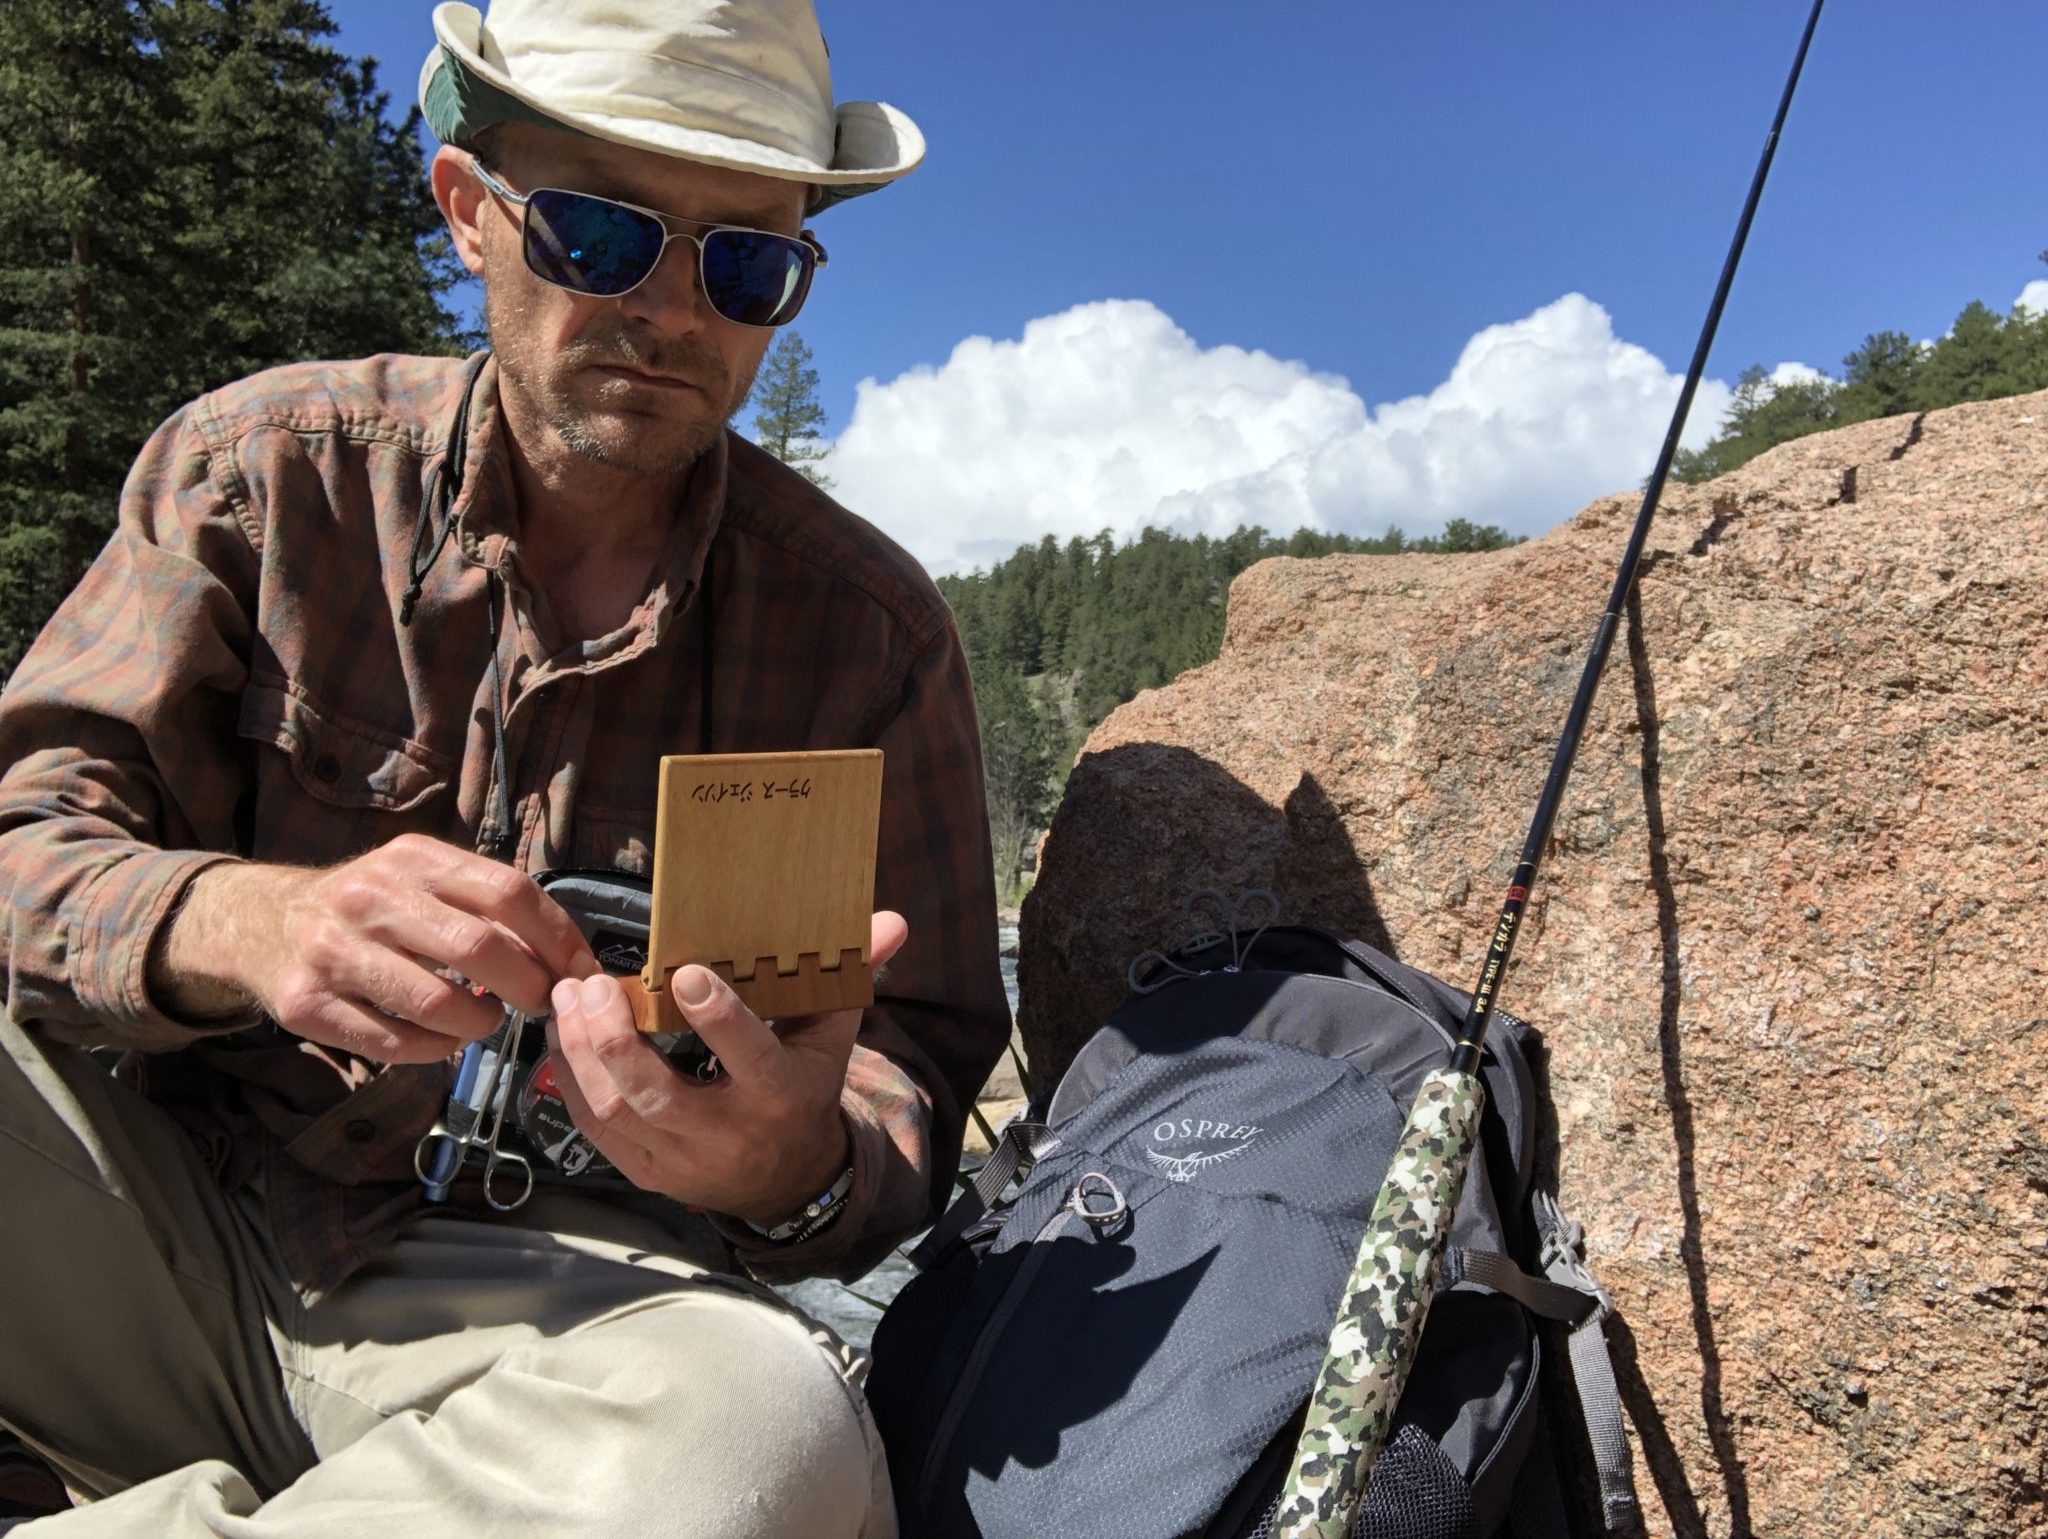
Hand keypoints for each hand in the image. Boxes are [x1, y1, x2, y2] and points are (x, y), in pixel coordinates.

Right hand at [157, 834, 595, 1062]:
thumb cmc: (370, 908)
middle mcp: (370, 897)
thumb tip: (570, 957)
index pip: (510, 893)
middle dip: (528, 987)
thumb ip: (487, 905)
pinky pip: (392, 1044)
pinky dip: (431, 1050)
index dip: (559, 938)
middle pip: (480, 948)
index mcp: (413, 858)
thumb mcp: (422, 879)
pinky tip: (437, 1039)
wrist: (260, 922)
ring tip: (483, 1022)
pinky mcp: (304, 1004)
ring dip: (479, 1026)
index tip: (583, 972)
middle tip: (540, 1005)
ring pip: (438, 1004)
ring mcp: (332, 951)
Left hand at [544, 911, 909, 1226]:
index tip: (685, 973)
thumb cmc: (803, 1088)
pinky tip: (562, 1035)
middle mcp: (726, 1136)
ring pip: (616, 1112)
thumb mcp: (831, 1036)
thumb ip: (851, 974)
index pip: (750, 1058)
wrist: (785, 1181)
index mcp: (780, 1096)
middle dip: (618, 1038)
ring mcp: (679, 1160)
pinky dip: (571, 1080)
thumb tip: (894, 918)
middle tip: (593, 984)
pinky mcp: (644, 1171)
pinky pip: (594, 1130)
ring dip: (583, 1053)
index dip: (719, 1019)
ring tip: (567, 998)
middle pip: (658, 1095)